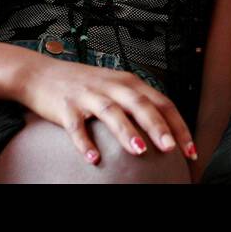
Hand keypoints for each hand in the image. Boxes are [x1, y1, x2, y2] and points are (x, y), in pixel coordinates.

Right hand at [19, 58, 195, 166]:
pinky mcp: (66, 107)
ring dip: (126, 131)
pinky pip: (76, 126)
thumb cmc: (83, 84)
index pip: (161, 102)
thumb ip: (139, 104)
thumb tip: (167, 130)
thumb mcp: (116, 87)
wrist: (41, 74)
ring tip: (138, 150)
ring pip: (111, 112)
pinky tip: (93, 158)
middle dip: (157, 126)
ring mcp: (88, 95)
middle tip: (170, 148)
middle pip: (140, 104)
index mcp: (129, 83)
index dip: (177, 125)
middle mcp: (112, 86)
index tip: (189, 149)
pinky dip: (84, 142)